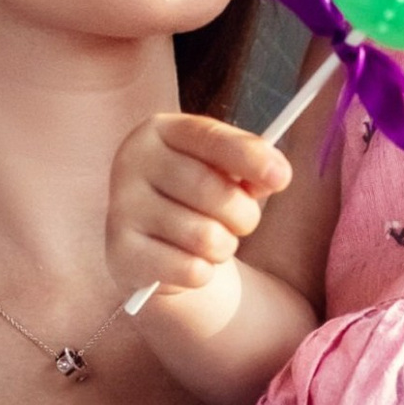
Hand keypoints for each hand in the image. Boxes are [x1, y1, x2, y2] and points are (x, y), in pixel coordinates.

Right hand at [105, 110, 288, 303]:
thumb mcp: (221, 171)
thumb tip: (275, 174)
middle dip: (244, 215)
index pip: (208, 137)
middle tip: (244, 222)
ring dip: (225, 247)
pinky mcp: (122, 252)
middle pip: (211, 190)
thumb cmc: (195, 198)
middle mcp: (132, 163)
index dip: (248, 156)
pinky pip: (189, 270)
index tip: (282, 177)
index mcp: (159, 132)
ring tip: (216, 244)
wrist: (149, 244)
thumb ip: (248, 167)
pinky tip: (192, 265)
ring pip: (205, 236)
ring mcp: (122, 208)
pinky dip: (204, 273)